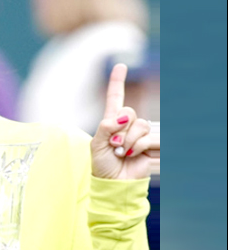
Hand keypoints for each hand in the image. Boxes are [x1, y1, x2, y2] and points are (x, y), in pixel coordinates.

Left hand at [91, 64, 158, 178]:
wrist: (114, 183)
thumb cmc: (102, 165)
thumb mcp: (96, 145)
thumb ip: (105, 127)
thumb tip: (122, 117)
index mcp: (111, 121)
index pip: (115, 98)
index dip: (117, 82)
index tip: (121, 65)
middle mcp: (127, 125)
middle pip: (129, 112)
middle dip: (120, 130)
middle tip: (114, 146)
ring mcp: (140, 134)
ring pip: (140, 125)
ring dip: (129, 141)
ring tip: (123, 153)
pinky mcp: (152, 144)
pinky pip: (150, 137)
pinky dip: (139, 146)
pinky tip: (134, 156)